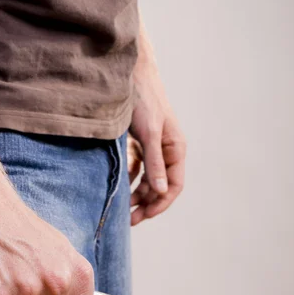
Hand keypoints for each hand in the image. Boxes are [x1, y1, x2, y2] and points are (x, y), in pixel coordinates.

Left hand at [129, 50, 185, 225]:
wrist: (127, 74)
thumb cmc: (142, 100)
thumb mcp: (149, 133)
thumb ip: (154, 163)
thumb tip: (160, 191)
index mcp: (175, 149)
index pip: (173, 185)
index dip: (161, 203)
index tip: (144, 216)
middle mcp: (166, 150)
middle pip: (158, 185)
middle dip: (145, 203)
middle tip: (128, 220)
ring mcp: (151, 146)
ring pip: (146, 178)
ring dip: (136, 194)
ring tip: (121, 208)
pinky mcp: (137, 141)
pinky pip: (135, 167)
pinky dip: (128, 177)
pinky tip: (118, 186)